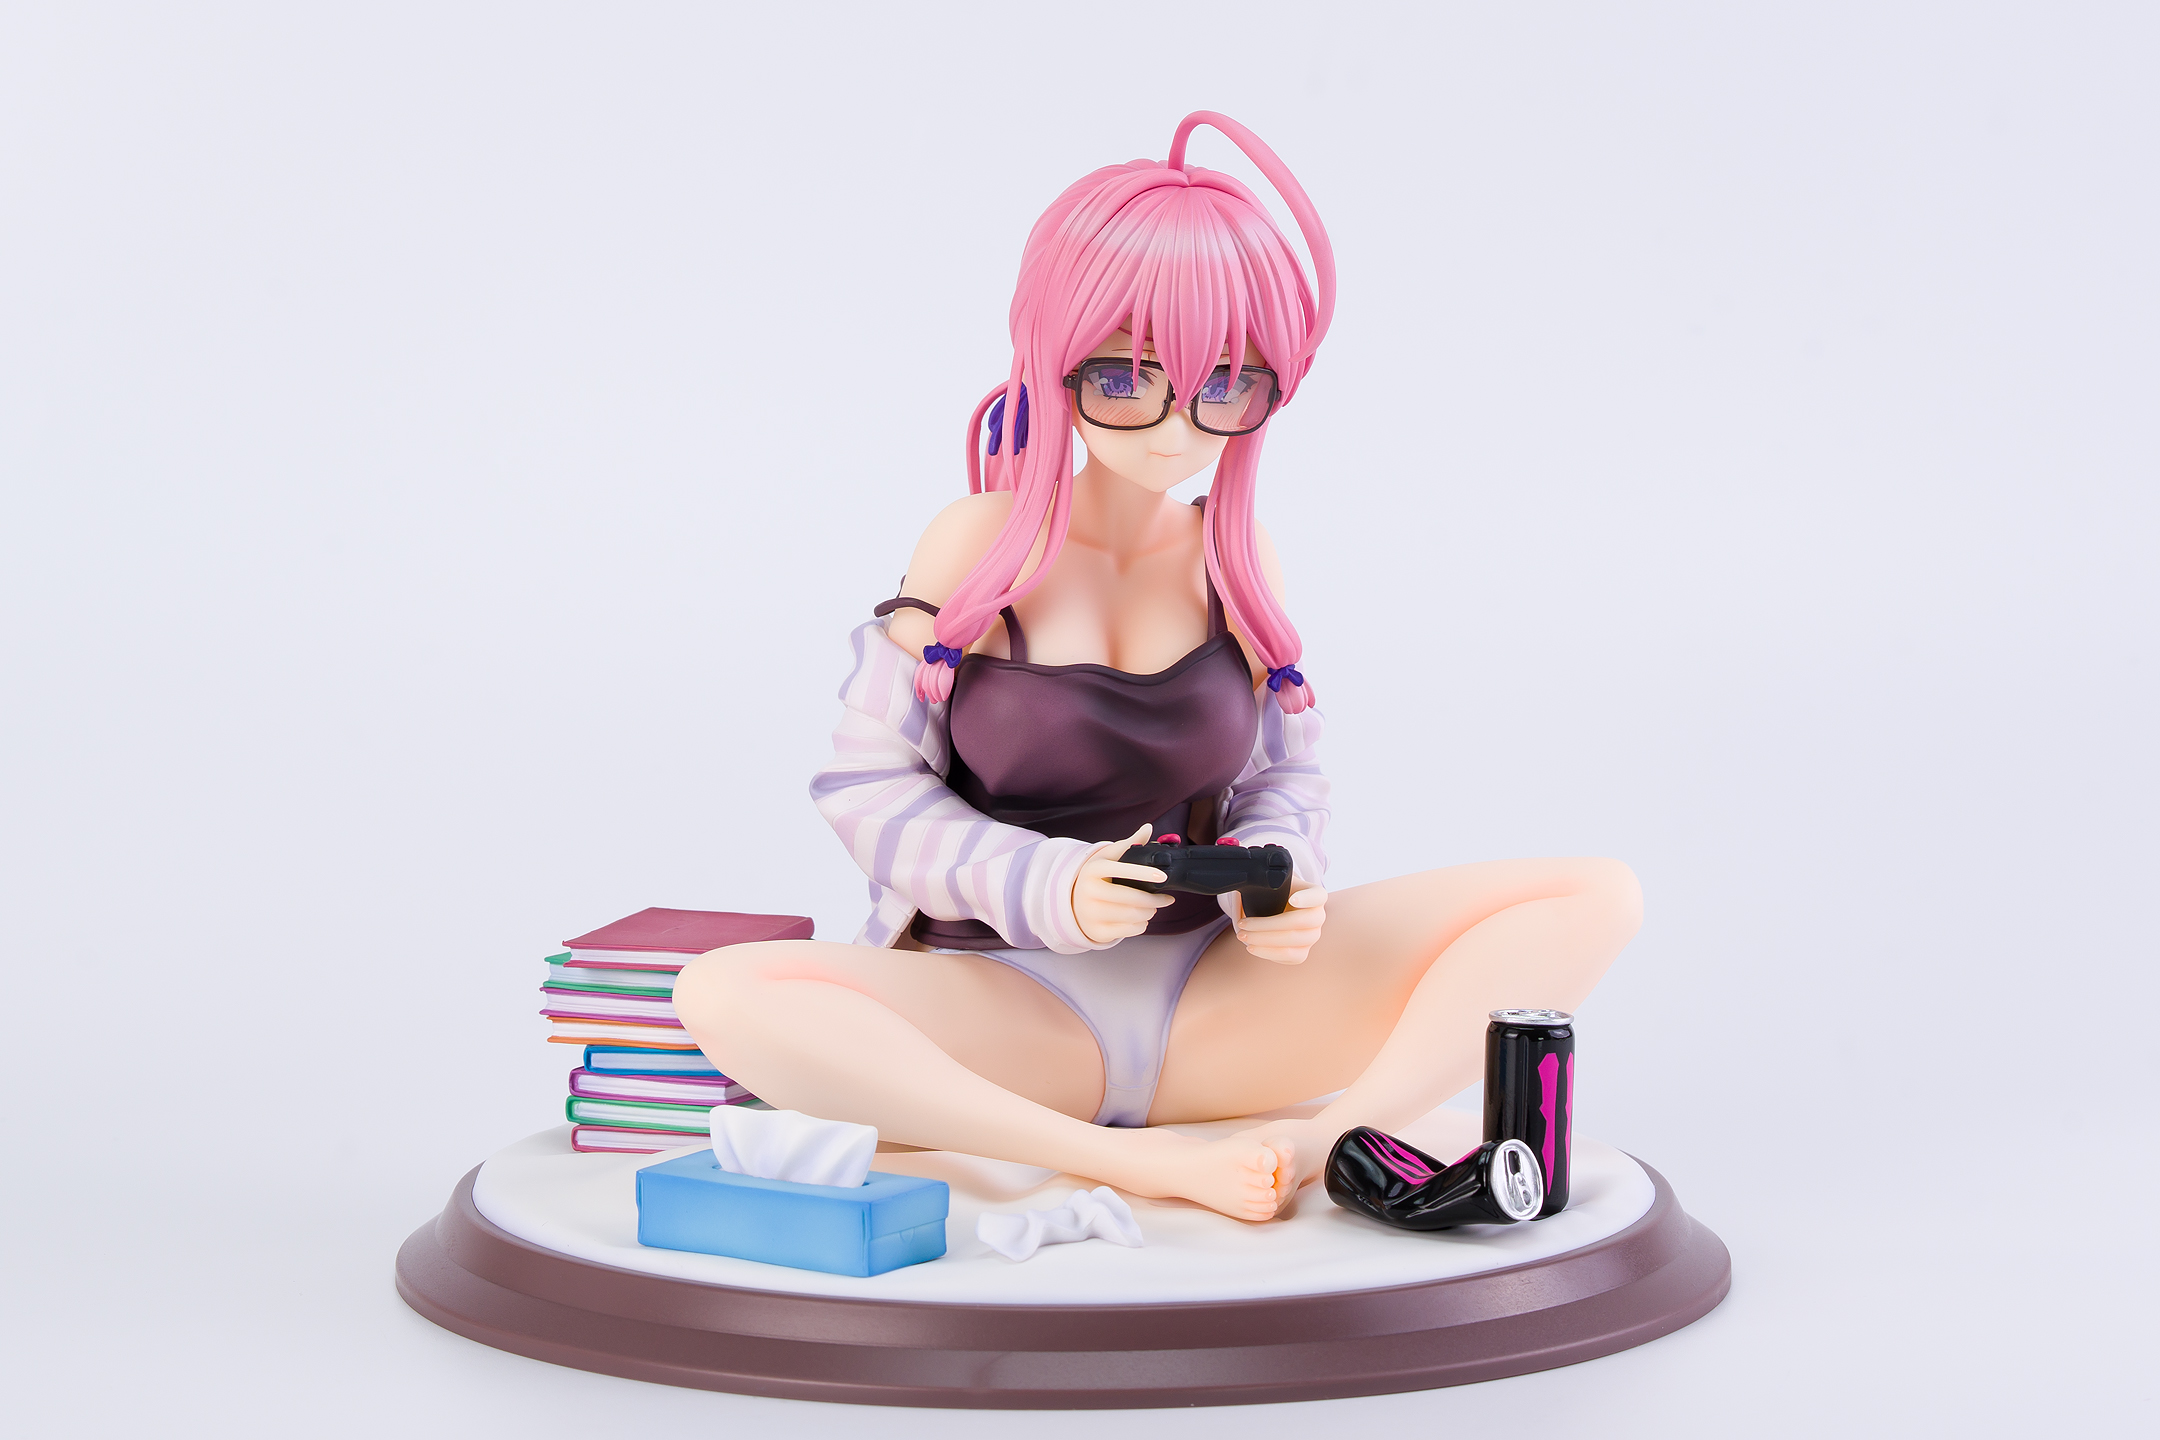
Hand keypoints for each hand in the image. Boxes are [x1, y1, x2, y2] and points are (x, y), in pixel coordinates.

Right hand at [1073, 824, 1172, 945]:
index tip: (1163, 876)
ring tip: (1153, 907)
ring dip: (1150, 912)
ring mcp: (1091, 913)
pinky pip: (1129, 930)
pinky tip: (1141, 918)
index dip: (1143, 873)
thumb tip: (1148, 828)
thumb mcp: (1107, 858)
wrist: (1072, 903)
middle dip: (1155, 900)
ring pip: (1133, 915)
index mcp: (1093, 870)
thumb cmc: (1097, 878)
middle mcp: (1088, 891)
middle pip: (1132, 898)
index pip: (1121, 869)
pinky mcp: (1097, 931)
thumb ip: (1129, 844)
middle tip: (1166, 898)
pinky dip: (1141, 925)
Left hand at [1230, 882, 1326, 964]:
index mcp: (1315, 895)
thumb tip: (1243, 892)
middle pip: (1299, 922)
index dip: (1306, 899)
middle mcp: (1318, 916)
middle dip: (1267, 925)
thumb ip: (1261, 884)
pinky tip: (1252, 947)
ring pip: (1292, 941)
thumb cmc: (1274, 895)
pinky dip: (1268, 953)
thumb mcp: (1271, 884)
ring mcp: (1312, 936)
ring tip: (1243, 935)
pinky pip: (1288, 956)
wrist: (1277, 911)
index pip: (1318, 896)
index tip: (1292, 899)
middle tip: (1244, 924)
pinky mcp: (1302, 953)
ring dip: (1263, 940)